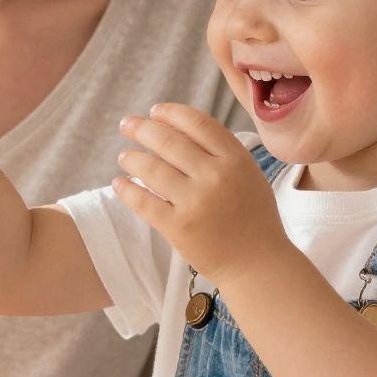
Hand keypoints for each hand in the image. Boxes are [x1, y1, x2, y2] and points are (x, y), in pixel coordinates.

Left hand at [113, 103, 283, 284]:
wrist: (257, 264)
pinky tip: (118, 183)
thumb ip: (220, 152)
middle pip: (168, 140)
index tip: (155, 112)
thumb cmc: (253, 218)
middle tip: (127, 124)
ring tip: (124, 156)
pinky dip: (126, 189)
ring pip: (151, 168)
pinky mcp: (178, 227)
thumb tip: (178, 128)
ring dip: (131, 158)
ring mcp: (196, 202)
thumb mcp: (248, 175)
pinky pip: (143, 201)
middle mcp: (215, 176)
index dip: (171, 113)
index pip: (197, 122)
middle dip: (142, 128)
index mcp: (236, 159)